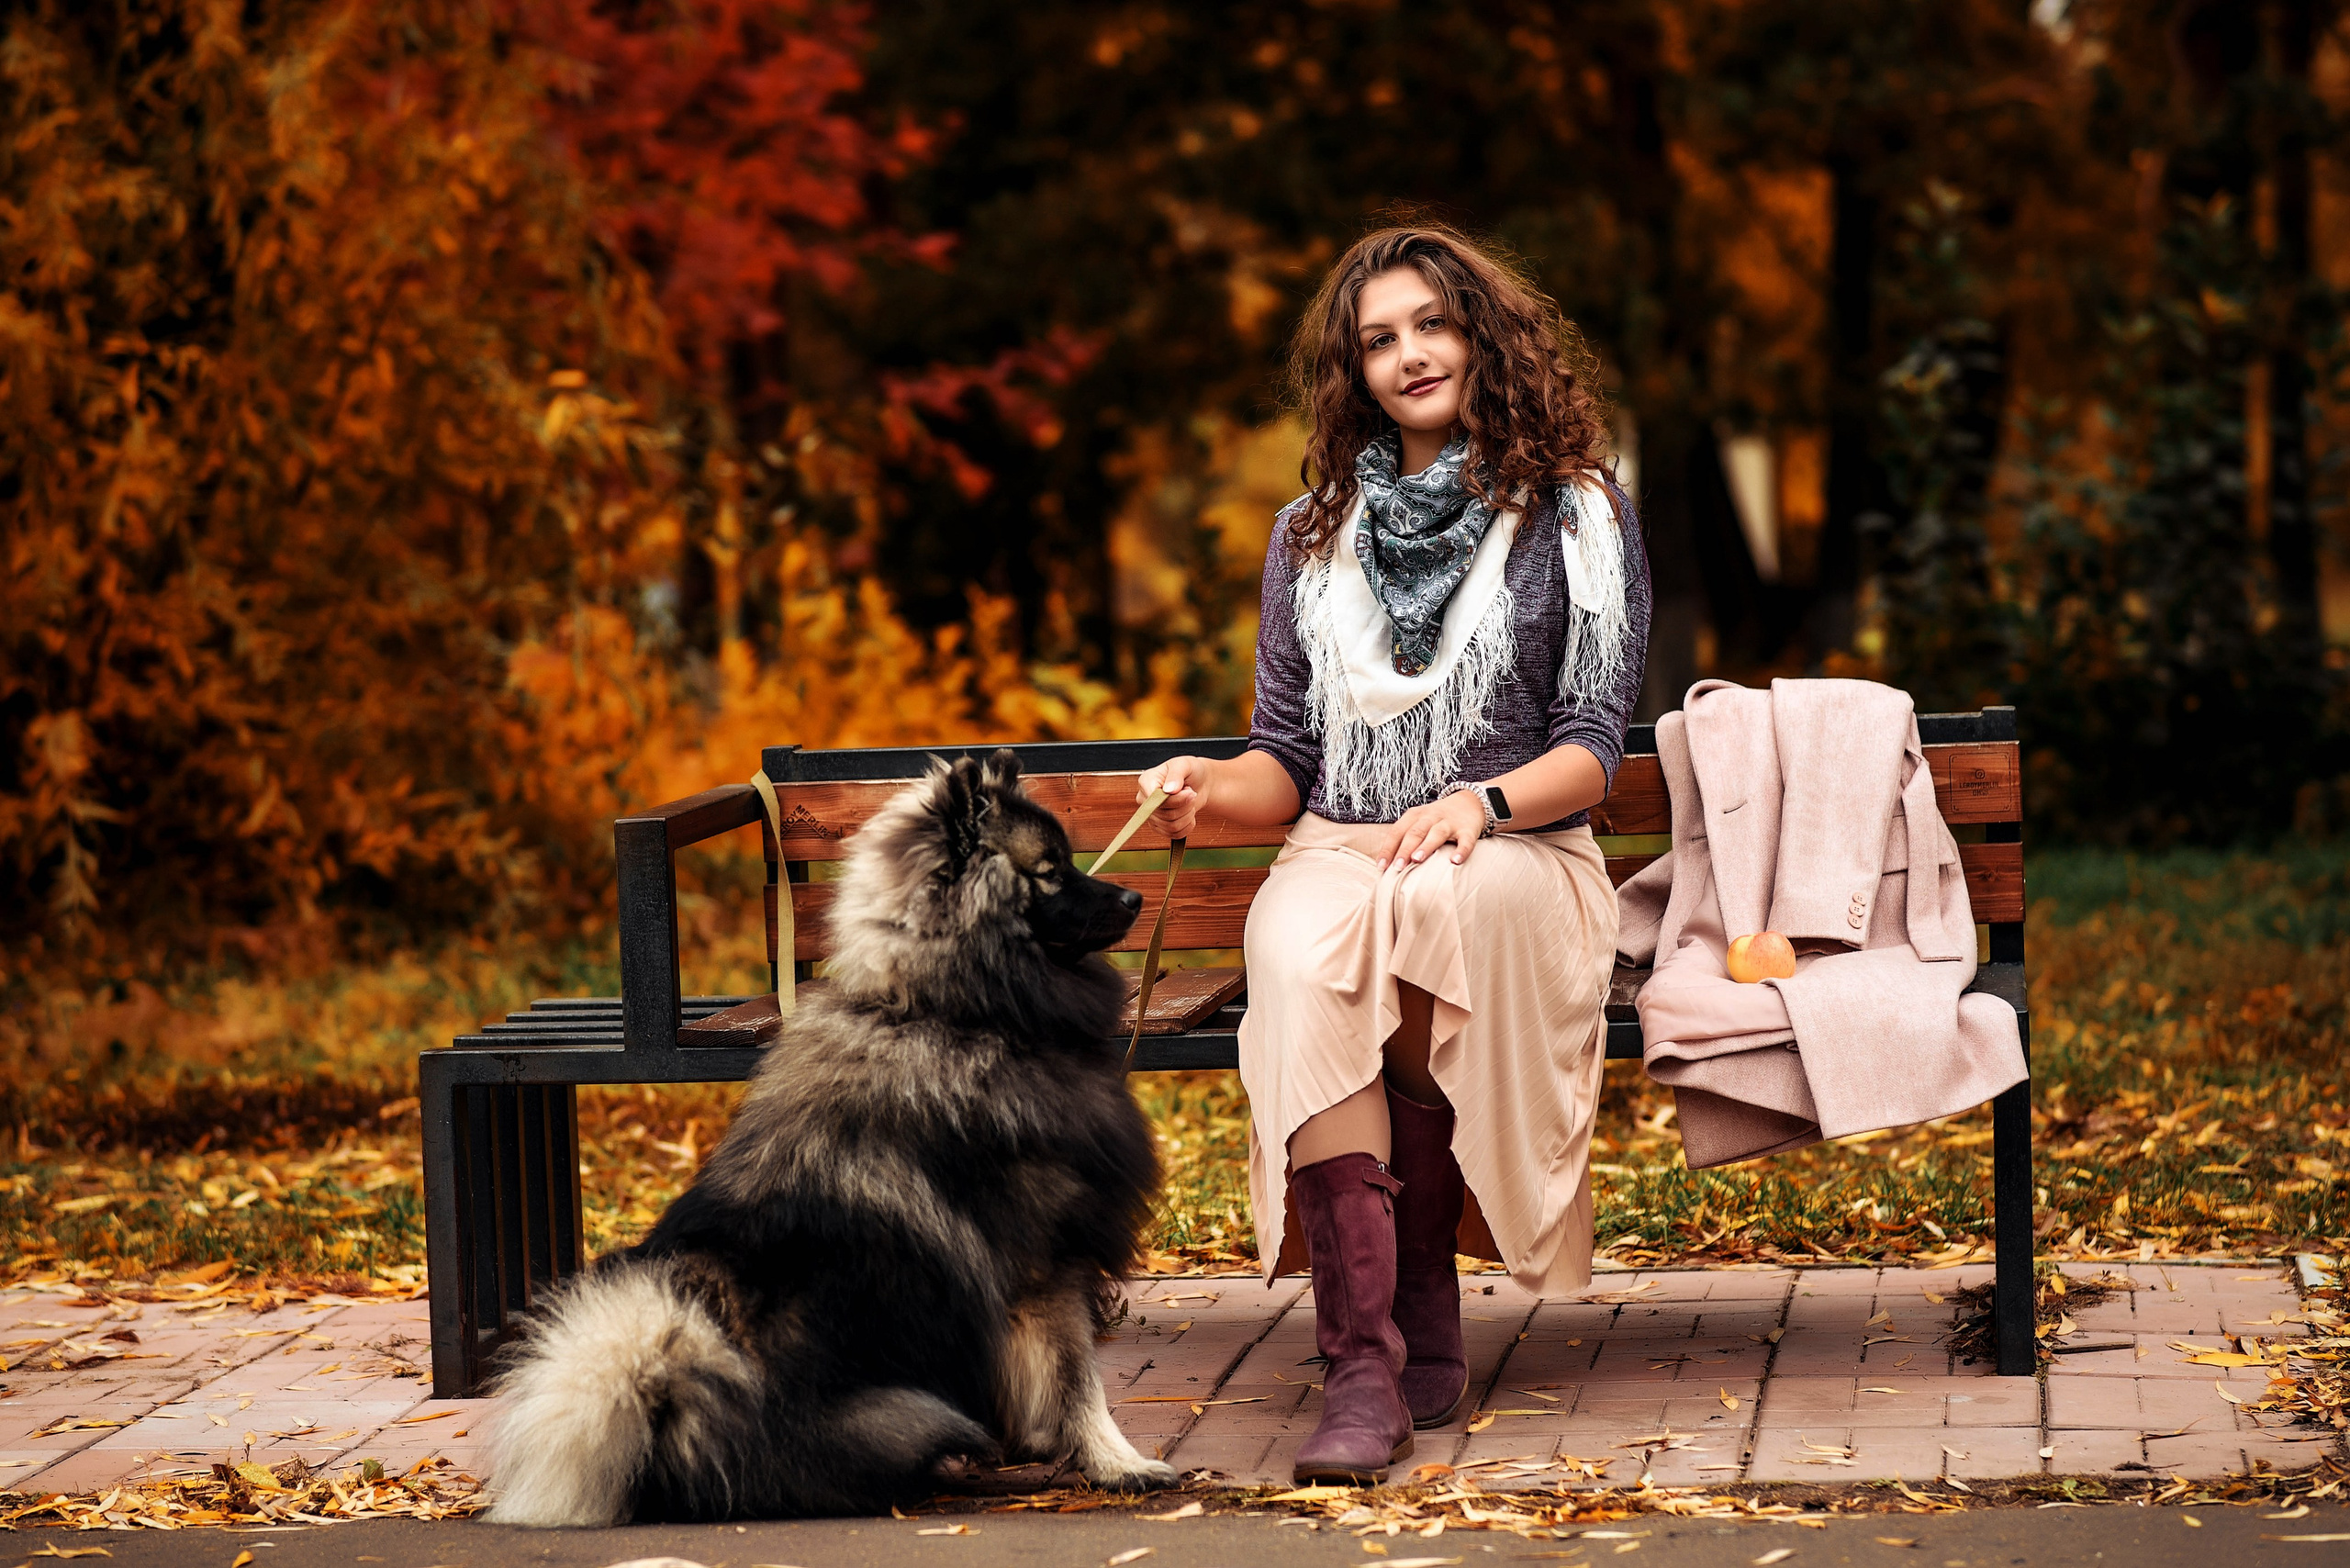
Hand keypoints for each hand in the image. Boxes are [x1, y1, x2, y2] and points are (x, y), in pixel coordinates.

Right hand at [1138, 756, 1212, 837]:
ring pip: (1171, 826)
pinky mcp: (1160, 827)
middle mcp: (1145, 800)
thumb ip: (1176, 775)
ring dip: (1188, 815)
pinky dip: (1187, 826)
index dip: (1175, 799)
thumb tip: (1169, 789)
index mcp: (1146, 782)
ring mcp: (1151, 815)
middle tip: (1191, 793)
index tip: (1188, 790)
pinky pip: (1174, 834)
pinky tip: (1189, 814)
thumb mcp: (1184, 765)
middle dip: (1185, 805)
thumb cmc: (1190, 771)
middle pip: (1166, 814)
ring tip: (1189, 802)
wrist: (1199, 782)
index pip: (1155, 800)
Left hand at [1370, 789, 1489, 868]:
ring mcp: (1450, 823)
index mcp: (1415, 816)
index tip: (1380, 866)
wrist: (1470, 802)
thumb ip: (1404, 839)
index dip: (1388, 848)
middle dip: (1404, 850)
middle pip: (1415, 832)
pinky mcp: (1468, 830)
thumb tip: (1385, 865)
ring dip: (1426, 846)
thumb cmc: (1436, 820)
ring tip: (1417, 860)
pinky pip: (1465, 841)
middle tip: (1396, 867)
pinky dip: (1462, 850)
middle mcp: (1431, 817)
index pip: (1397, 831)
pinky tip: (1456, 861)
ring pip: (1437, 833)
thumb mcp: (1418, 822)